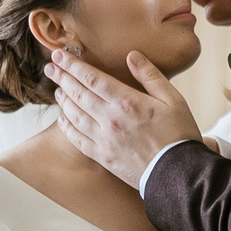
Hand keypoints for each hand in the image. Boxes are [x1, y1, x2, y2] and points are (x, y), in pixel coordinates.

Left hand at [46, 48, 200, 187]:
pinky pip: (79, 140)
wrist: (179, 174)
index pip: (92, 78)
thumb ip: (150, 76)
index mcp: (127, 102)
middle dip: (62, 78)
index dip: (73, 65)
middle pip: (79, 94)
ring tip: (57, 90)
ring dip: (64, 100)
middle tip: (51, 67)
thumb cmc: (179, 135)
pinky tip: (63, 119)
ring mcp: (105, 139)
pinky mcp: (104, 157)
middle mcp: (110, 119)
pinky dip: (68, 128)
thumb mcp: (173, 99)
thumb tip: (132, 56)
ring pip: (75, 115)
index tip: (60, 56)